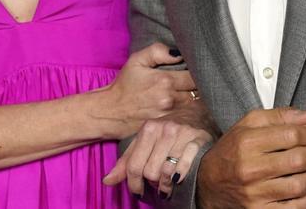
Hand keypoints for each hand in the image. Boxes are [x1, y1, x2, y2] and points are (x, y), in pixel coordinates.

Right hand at [93, 43, 195, 138]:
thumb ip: (158, 51)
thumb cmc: (124, 85)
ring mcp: (170, 115)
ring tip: (191, 94)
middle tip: (196, 82)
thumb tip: (178, 53)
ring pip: (195, 105)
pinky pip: (187, 117)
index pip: (195, 76)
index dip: (198, 72)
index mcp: (166, 81)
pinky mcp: (168, 125)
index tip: (196, 70)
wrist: (111, 111)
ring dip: (196, 99)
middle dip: (199, 86)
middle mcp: (171, 99)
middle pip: (198, 92)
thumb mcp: (137, 61)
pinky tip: (185, 107)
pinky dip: (189, 112)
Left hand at [102, 97, 216, 197]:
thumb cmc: (167, 130)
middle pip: (150, 172)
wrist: (197, 114)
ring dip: (166, 184)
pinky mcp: (199, 140)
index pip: (134, 166)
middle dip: (152, 183)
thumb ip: (126, 161)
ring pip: (167, 172)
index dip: (134, 184)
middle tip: (155, 184)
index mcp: (148, 129)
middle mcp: (165, 129)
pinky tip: (178, 179)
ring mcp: (183, 134)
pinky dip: (180, 176)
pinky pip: (186, 165)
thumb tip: (107, 181)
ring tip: (166, 185)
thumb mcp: (144, 141)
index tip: (137, 191)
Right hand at [196, 107, 305, 207]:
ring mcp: (255, 194)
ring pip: (301, 184)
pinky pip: (297, 207)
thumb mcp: (247, 126)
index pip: (293, 134)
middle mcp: (250, 169)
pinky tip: (304, 189)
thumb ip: (279, 117)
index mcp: (247, 143)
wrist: (207, 185)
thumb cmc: (231, 152)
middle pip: (300, 159)